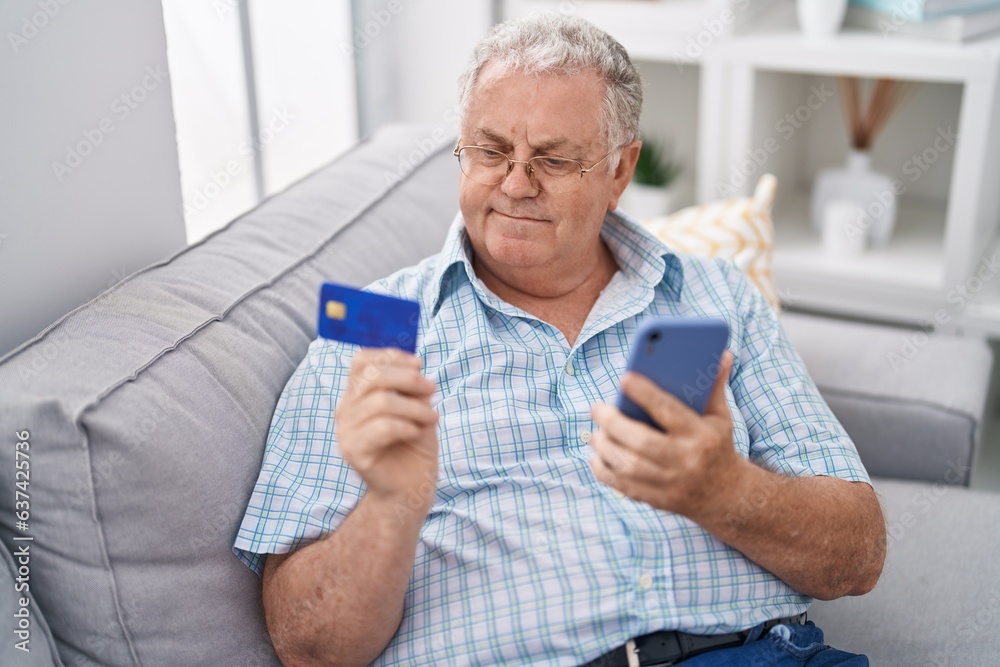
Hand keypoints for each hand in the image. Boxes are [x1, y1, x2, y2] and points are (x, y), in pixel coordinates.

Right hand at [336, 348, 439, 512]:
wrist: (412, 487)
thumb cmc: (414, 445)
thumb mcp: (416, 406)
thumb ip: (409, 385)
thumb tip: (414, 364)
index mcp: (357, 395)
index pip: (361, 361)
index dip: (391, 356)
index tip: (419, 364)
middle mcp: (346, 410)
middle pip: (370, 376)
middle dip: (407, 378)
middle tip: (432, 390)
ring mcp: (346, 432)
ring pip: (380, 402)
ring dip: (414, 407)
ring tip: (431, 418)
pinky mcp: (354, 452)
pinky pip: (382, 428)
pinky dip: (406, 426)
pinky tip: (417, 433)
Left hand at [589, 351, 744, 517]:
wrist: (727, 496)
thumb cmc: (716, 446)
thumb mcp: (720, 417)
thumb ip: (714, 386)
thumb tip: (721, 353)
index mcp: (701, 435)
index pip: (669, 412)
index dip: (645, 394)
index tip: (624, 378)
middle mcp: (686, 460)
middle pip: (642, 441)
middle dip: (613, 423)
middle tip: (596, 408)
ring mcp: (671, 483)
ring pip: (629, 466)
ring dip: (605, 447)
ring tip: (595, 433)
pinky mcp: (659, 500)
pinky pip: (624, 487)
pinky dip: (605, 472)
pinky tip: (596, 457)